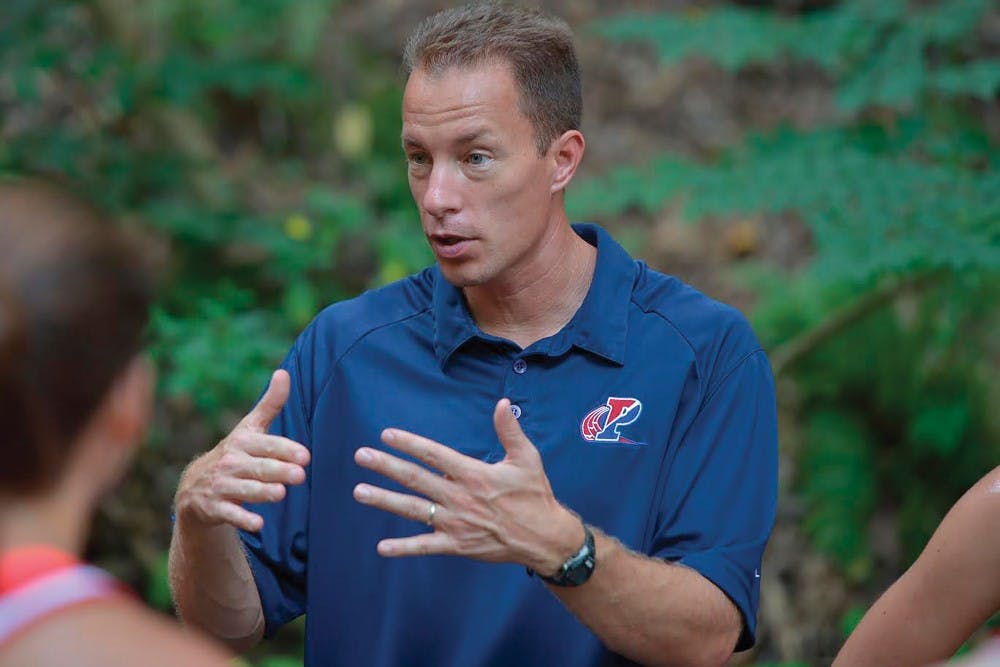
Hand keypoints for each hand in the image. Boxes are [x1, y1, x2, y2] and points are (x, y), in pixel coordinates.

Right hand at [174, 369, 309, 531]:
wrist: (195, 486)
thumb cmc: (234, 453)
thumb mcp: (249, 428)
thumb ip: (270, 404)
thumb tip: (284, 372)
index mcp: (243, 442)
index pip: (267, 445)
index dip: (285, 450)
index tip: (305, 456)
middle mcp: (231, 462)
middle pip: (259, 468)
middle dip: (279, 471)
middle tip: (300, 475)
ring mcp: (222, 485)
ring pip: (245, 490)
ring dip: (262, 492)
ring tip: (281, 493)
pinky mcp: (215, 507)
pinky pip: (230, 514)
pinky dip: (243, 519)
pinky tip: (259, 524)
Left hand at [353, 398, 581, 573]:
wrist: (544, 537)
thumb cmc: (535, 494)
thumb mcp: (527, 458)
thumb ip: (510, 430)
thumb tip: (502, 403)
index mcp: (473, 474)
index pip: (434, 454)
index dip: (409, 443)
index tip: (387, 434)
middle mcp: (459, 497)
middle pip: (415, 478)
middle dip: (386, 466)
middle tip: (361, 456)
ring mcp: (455, 522)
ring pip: (413, 510)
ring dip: (384, 500)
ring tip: (359, 491)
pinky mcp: (457, 545)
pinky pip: (425, 546)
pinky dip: (403, 547)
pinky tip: (382, 547)